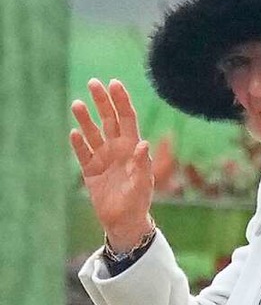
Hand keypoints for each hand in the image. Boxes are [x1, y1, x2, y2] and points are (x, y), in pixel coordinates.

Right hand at [70, 79, 153, 250]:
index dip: (121, 101)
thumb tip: (143, 144)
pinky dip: (78, 143)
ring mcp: (103, 159)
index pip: (127, 119)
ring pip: (93, 133)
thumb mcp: (142, 184)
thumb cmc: (138, 202)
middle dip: (102, 101)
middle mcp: (117, 149)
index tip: (114, 84)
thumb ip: (142, 164)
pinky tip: (73, 133)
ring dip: (85, 119)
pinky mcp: (90, 171)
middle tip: (93, 83)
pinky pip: (83, 153)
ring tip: (76, 104)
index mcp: (132, 148)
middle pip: (109, 120)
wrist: (124, 222)